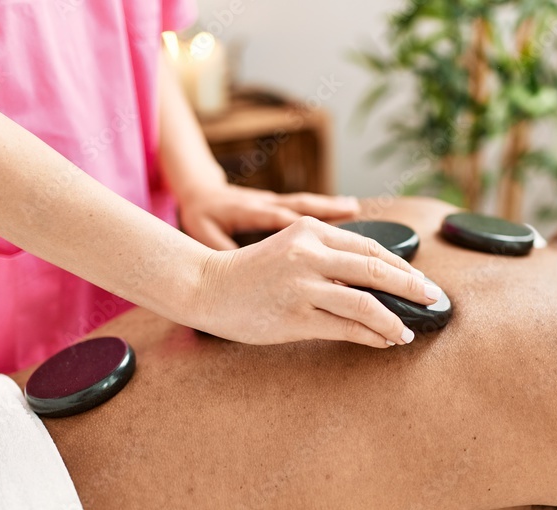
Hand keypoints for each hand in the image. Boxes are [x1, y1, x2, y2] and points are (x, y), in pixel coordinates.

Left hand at [178, 182, 361, 249]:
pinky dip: (330, 208)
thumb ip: (221, 249)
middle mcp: (266, 202)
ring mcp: (276, 200)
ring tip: (356, 208)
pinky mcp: (281, 202)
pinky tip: (352, 209)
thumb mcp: (205, 234)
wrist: (200, 192)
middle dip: (328, 209)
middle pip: (301, 206)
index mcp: (247, 212)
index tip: (318, 237)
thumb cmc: (203, 218)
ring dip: (333, 206)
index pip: (276, 218)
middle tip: (354, 212)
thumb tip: (236, 269)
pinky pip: (309, 205)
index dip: (298, 226)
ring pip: (309, 203)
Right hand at [192, 216, 438, 346]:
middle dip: (412, 289)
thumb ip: (330, 257)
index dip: (403, 268)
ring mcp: (302, 286)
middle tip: (433, 301)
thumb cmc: (252, 271)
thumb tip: (379, 281)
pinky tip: (384, 341)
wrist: (206, 287)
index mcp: (311, 231)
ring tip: (408, 331)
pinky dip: (371, 335)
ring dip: (394, 320)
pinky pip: (345, 328)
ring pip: (365, 303)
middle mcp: (309, 254)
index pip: (371, 249)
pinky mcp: (295, 317)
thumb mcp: (292, 248)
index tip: (423, 282)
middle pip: (376, 271)